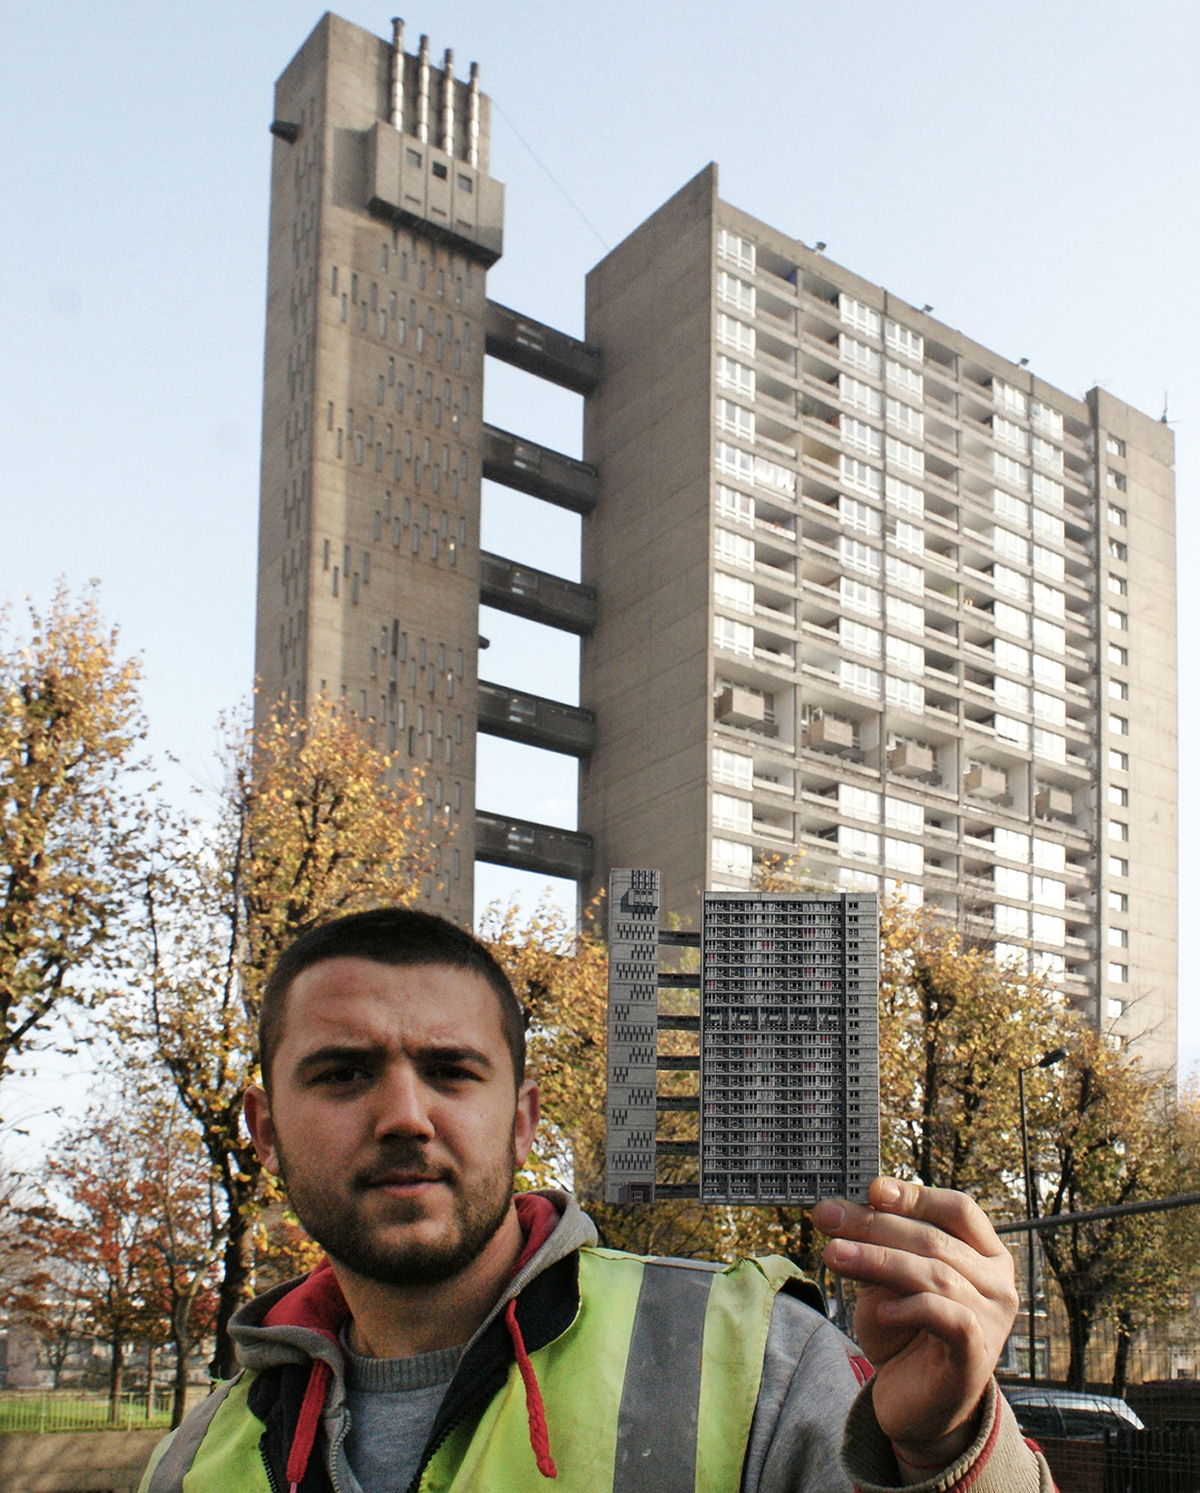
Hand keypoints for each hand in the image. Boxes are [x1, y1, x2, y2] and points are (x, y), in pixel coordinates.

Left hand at [812, 1177, 1017, 1479]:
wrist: (915, 1403)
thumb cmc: (905, 1330)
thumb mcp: (887, 1281)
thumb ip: (879, 1248)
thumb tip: (841, 1211)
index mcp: (984, 1252)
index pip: (957, 1209)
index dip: (914, 1196)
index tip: (871, 1189)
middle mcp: (997, 1282)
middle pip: (935, 1239)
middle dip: (875, 1224)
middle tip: (828, 1216)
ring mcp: (992, 1318)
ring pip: (934, 1274)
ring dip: (877, 1260)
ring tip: (833, 1254)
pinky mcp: (977, 1353)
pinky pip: (945, 1317)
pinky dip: (909, 1307)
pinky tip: (879, 1310)